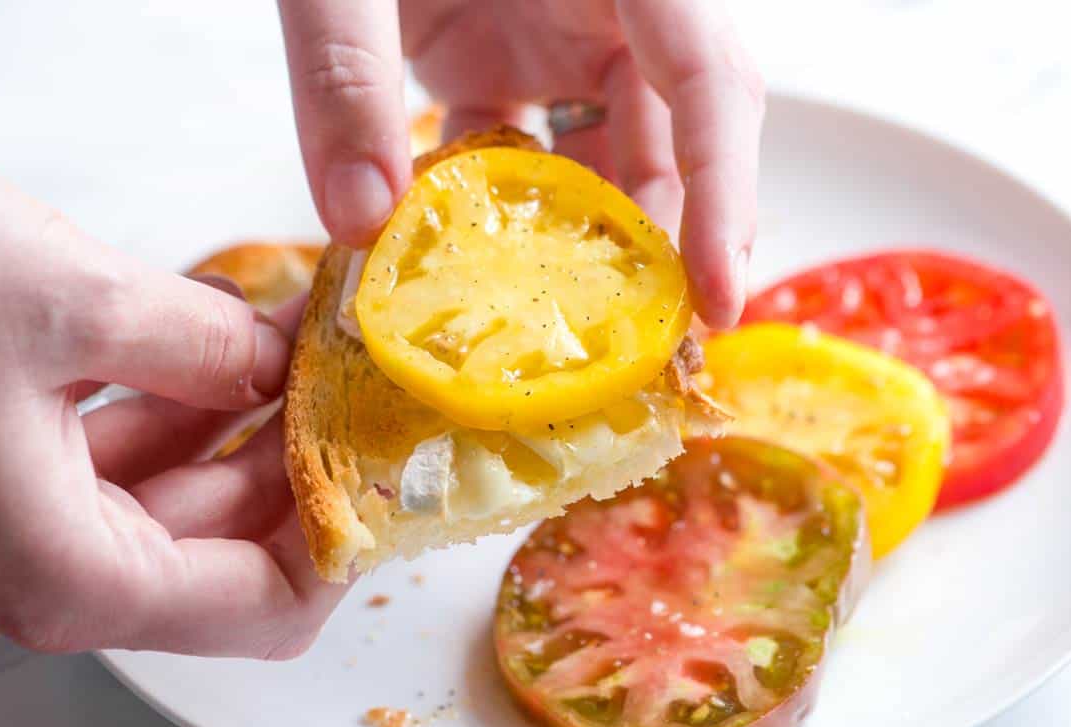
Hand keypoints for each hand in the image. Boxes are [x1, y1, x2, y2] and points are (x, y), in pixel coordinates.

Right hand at [0, 176, 345, 657]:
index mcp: (69, 575)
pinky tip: (222, 339)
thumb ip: (194, 342)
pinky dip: (179, 400)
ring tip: (307, 344)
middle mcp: (45, 570)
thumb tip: (270, 359)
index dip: (347, 539)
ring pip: (179, 495)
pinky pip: (119, 454)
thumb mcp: (57, 300)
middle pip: (232, 547)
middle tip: (364, 385)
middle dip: (304, 461)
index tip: (391, 459)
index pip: (269, 607)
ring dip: (248, 422)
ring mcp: (18, 522)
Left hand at [278, 0, 764, 327]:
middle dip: (672, 240)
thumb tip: (363, 223)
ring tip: (563, 329)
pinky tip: (477, 265)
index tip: (717, 299)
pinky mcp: (512, 56)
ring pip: (611, 152)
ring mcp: (565, 31)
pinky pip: (538, 148)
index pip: (706, 77)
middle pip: (680, 133)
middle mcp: (614, 4)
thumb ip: (346, 76)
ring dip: (587, 240)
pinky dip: (511, 211)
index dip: (724, 190)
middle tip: (650, 347)